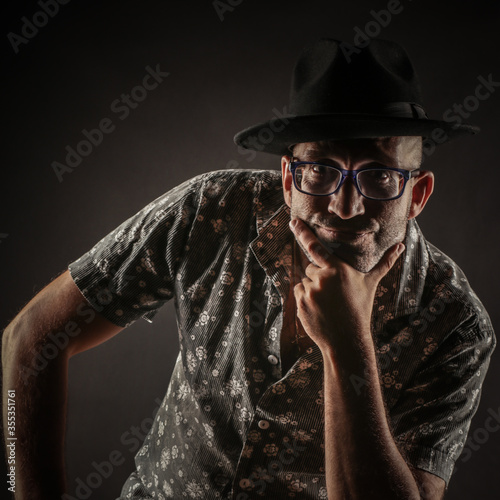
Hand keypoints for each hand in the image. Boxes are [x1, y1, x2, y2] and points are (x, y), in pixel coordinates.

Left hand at [289, 218, 404, 351]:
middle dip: (319, 277)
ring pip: (304, 281)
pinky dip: (305, 299)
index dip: (304, 233)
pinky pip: (298, 293)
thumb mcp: (370, 283)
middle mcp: (322, 278)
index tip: (293, 222)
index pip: (316, 247)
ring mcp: (310, 292)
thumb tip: (401, 246)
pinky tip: (318, 309)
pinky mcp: (300, 304)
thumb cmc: (360, 308)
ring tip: (327, 303)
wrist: (347, 339)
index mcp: (338, 269)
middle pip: (310, 268)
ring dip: (312, 289)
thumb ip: (384, 263)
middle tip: (333, 293)